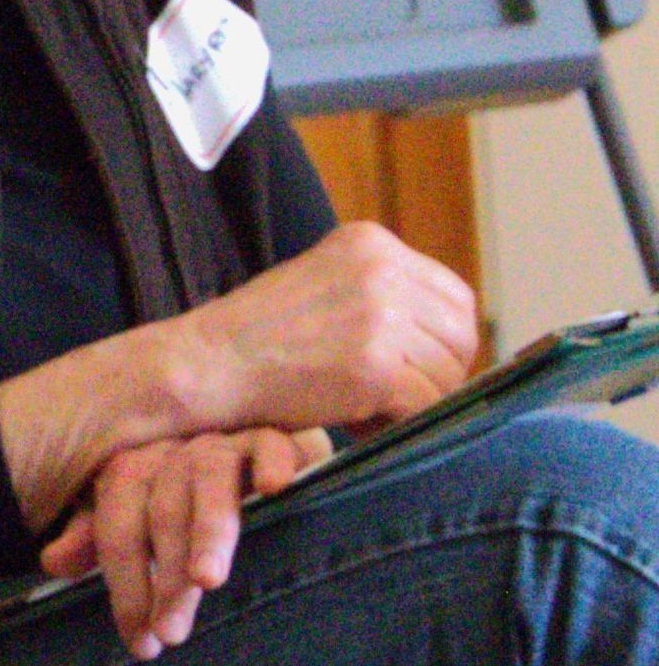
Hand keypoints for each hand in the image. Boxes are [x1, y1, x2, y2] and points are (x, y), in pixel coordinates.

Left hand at [38, 426, 323, 656]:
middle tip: (171, 632)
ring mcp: (220, 446)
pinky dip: (274, 460)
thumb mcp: (137, 522)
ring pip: (210, 483)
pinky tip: (277, 487)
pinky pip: (270, 442)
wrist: (236, 440)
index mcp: (131, 474)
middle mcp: (171, 458)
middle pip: (164, 514)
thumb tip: (52, 562)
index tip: (141, 643)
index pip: (118, 528)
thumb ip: (97, 540)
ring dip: (209, 532)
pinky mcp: (269, 439)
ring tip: (208, 579)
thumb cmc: (182, 502)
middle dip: (166, 577)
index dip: (126, 585)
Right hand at [164, 220, 475, 433]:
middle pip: (459, 337)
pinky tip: (356, 420)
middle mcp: (381, 270)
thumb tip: (450, 336)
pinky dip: (397, 423)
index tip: (413, 364)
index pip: (454, 297)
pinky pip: (425, 407)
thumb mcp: (323, 283)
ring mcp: (380, 317)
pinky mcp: (377, 367)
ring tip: (363, 404)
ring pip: (446, 376)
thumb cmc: (259, 334)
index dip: (442, 341)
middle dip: (435, 373)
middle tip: (391, 393)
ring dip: (414, 402)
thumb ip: (380, 291)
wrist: (207, 362)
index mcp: (370, 242)